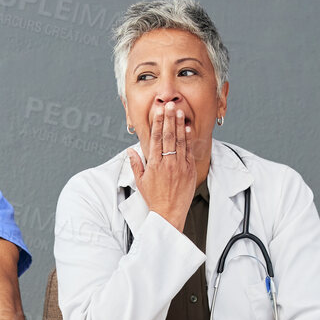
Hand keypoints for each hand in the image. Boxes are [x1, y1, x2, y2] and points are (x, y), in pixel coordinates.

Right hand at [126, 100, 199, 227]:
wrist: (168, 214)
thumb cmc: (154, 199)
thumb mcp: (141, 182)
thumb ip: (136, 164)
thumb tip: (131, 151)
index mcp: (154, 164)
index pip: (155, 139)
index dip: (157, 123)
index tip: (158, 112)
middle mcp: (167, 163)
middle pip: (167, 136)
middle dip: (168, 119)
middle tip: (169, 105)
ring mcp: (179, 166)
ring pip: (179, 141)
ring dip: (179, 125)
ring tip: (178, 112)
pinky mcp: (189, 170)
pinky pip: (189, 151)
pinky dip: (188, 139)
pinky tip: (187, 128)